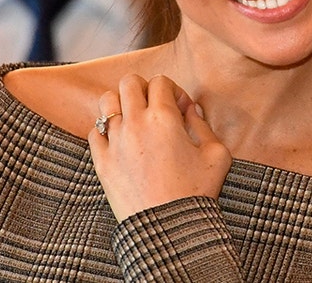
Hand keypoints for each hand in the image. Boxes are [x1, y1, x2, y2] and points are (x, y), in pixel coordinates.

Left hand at [88, 74, 230, 220]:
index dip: (173, 90)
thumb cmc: (197, 193)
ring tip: (134, 120)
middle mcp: (135, 124)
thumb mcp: (217, 155)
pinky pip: (94, 131)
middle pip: (129, 82)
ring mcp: (114, 142)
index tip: (181, 110)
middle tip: (155, 107)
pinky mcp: (101, 162)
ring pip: (107, 101)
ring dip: (121, 104)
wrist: (168, 230)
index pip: (160, 82)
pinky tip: (121, 141)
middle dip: (144, 88)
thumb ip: (204, 125)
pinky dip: (106, 130)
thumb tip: (191, 109)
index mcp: (164, 118)